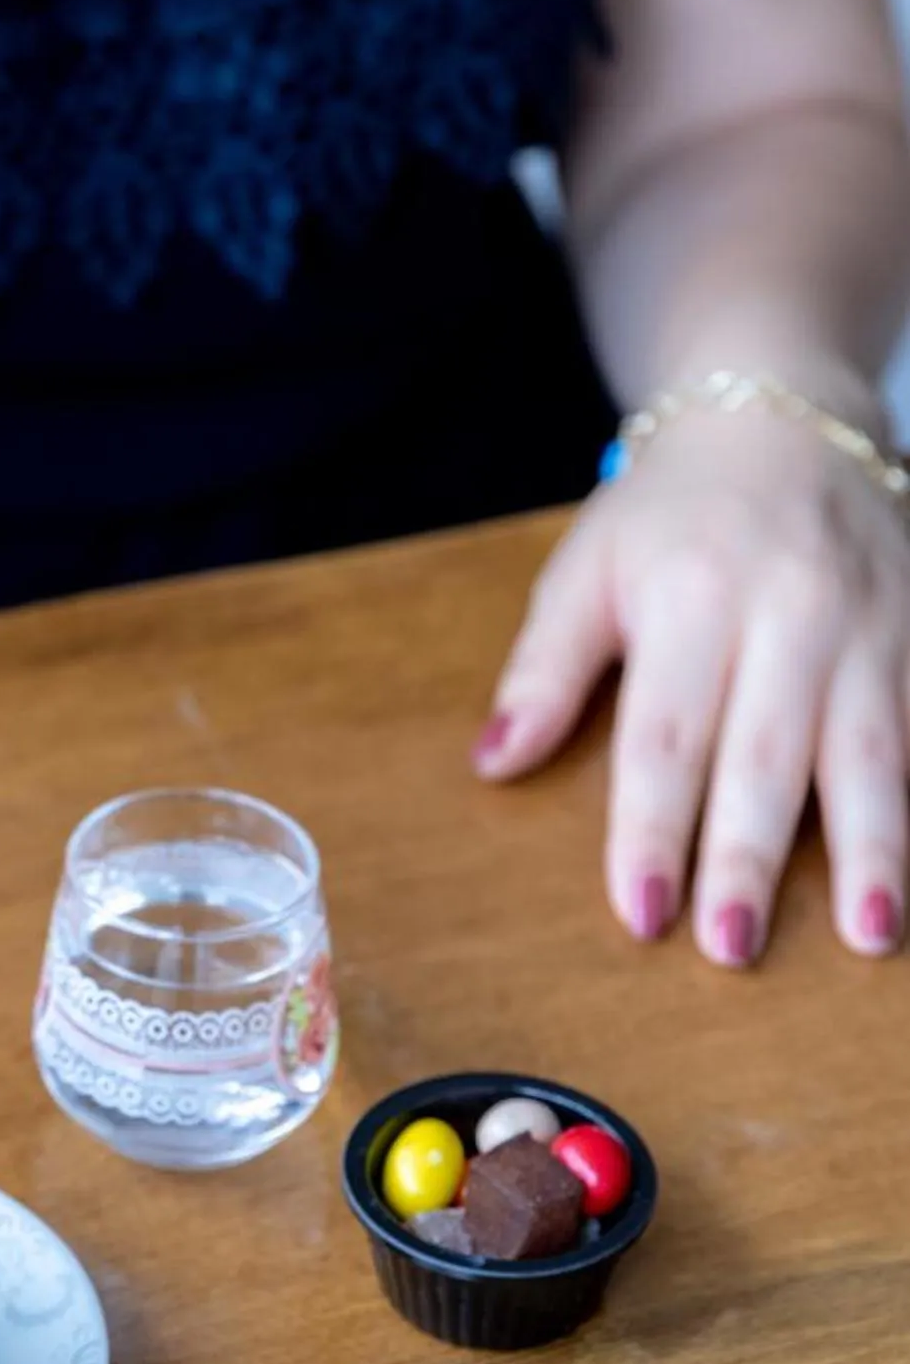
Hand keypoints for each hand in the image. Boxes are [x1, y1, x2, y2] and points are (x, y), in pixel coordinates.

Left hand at [477, 395, 909, 964]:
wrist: (783, 414)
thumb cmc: (670, 513)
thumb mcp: (587, 569)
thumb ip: (543, 670)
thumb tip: (492, 763)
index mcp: (689, 595)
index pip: (664, 737)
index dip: (651, 831)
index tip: (642, 916)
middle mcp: (789, 611)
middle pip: (766, 757)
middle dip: (749, 860)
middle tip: (730, 949)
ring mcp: (871, 623)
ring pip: (873, 753)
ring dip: (873, 852)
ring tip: (870, 938)